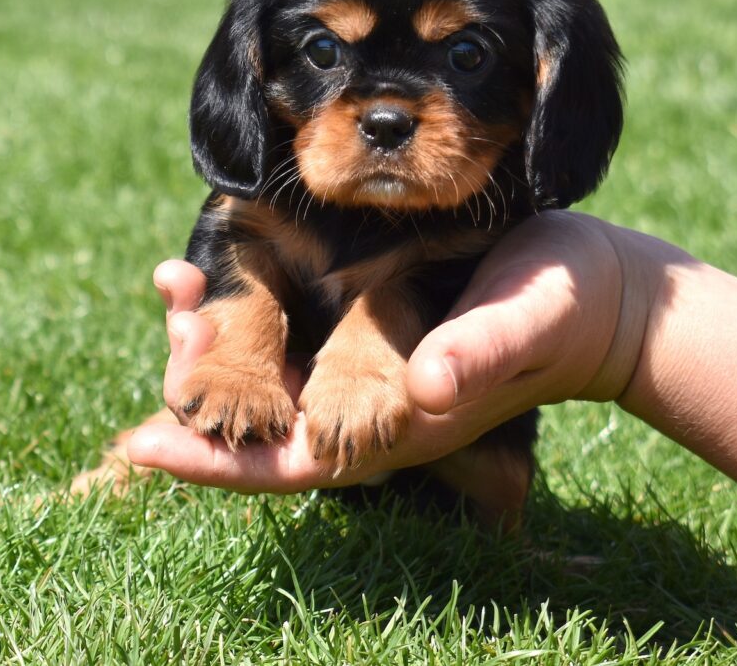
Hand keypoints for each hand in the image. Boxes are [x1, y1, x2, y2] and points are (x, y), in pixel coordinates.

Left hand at [127, 212, 661, 492]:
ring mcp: (371, 371)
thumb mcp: (528, 322)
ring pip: (274, 378)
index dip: (214, 462)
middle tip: (167, 316)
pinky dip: (255, 312)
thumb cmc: (563, 312)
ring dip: (217, 344)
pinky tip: (228, 275)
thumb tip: (421, 387)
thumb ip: (480, 354)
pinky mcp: (378, 332)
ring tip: (176, 285)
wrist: (595, 298)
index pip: (290, 462)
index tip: (140, 445)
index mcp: (396, 424)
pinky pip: (300, 335)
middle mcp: (369, 407)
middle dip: (200, 387)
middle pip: (264, 425)